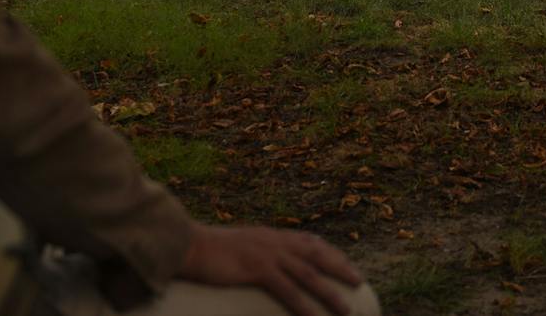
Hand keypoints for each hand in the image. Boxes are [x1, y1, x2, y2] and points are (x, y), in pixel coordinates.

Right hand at [178, 224, 363, 315]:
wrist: (186, 244)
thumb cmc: (205, 250)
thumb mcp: (236, 247)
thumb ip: (251, 253)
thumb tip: (256, 265)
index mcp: (269, 235)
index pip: (308, 240)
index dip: (329, 252)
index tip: (344, 262)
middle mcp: (273, 241)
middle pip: (316, 253)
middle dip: (340, 267)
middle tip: (359, 281)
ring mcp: (267, 254)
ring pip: (309, 274)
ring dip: (330, 293)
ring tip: (347, 309)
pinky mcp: (257, 269)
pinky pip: (287, 290)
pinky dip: (304, 305)